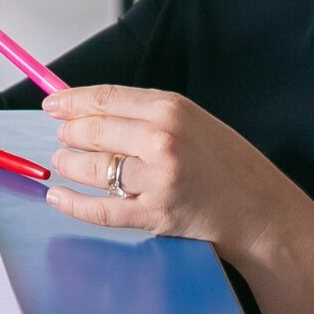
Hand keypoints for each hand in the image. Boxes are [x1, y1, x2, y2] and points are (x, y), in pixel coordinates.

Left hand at [44, 85, 293, 260]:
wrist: (261, 209)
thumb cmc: (226, 163)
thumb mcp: (192, 120)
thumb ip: (144, 113)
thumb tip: (87, 109)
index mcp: (172, 109)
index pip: (105, 98)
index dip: (71, 101)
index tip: (52, 104)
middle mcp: (163, 140)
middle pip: (93, 131)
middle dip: (68, 134)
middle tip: (60, 137)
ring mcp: (158, 179)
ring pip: (92, 168)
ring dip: (68, 165)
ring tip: (62, 163)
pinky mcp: (155, 214)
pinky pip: (101, 210)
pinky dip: (73, 204)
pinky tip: (59, 197)